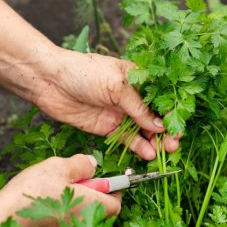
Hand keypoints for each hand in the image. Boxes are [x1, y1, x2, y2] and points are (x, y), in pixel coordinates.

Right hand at [0, 154, 120, 226]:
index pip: (116, 201)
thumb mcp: (56, 167)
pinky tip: (41, 210)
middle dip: (91, 196)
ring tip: (52, 195)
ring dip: (73, 207)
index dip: (112, 189)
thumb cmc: (29, 196)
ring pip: (81, 220)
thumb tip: (93, 164)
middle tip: (72, 183)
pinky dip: (59, 219)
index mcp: (93, 206)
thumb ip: (80, 164)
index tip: (102, 179)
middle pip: (99, 211)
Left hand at [34, 48, 179, 159]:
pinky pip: (128, 140)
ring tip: (163, 152)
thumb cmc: (83, 72)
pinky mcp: (108, 128)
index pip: (161, 97)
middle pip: (155, 116)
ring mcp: (120, 113)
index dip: (172, 112)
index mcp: (138, 78)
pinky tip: (148, 153)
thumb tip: (159, 125)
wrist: (49, 81)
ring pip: (144, 130)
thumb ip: (138, 107)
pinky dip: (139, 147)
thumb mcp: (116, 85)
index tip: (178, 127)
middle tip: (173, 144)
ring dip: (155, 141)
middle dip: (166, 130)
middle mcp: (132, 96)